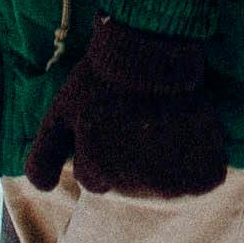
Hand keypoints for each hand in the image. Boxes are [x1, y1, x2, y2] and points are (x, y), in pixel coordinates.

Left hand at [31, 17, 227, 201]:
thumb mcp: (60, 114)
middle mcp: (132, 184)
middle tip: (133, 121)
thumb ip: (42, 156)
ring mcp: (169, 182)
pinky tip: (188, 135)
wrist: (150, 52)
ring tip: (160, 124)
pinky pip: (200, 182)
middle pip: (125, 185)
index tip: (108, 123)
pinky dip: (197, 165)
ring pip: (161, 186)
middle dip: (126, 159)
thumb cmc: (100, 81)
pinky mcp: (201, 173)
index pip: (93, 180)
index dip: (98, 151)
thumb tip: (43, 190)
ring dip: (161, 162)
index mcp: (98, 172)